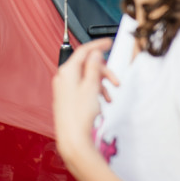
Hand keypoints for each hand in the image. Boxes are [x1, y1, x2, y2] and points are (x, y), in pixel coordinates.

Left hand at [52, 38, 115, 167]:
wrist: (72, 137)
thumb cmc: (79, 115)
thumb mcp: (91, 87)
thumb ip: (93, 68)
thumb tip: (95, 54)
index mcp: (67, 71)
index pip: (83, 51)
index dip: (97, 45)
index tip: (109, 42)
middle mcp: (63, 78)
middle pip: (87, 65)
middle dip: (104, 72)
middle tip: (115, 81)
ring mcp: (65, 88)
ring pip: (87, 78)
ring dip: (101, 84)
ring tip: (109, 96)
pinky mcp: (68, 98)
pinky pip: (84, 88)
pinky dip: (95, 92)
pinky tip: (102, 102)